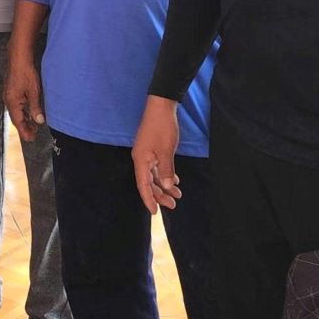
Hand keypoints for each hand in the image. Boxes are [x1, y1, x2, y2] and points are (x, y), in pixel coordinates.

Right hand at [3, 53, 44, 141]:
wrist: (19, 57)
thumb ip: (35, 107)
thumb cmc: (26, 72)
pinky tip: (30, 112)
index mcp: (12, 103)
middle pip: (16, 119)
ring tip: (34, 126)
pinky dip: (23, 112)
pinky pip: (17, 106)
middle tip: (34, 135)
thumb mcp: (34, 91)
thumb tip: (39, 121)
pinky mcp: (12, 91)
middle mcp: (8, 101)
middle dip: (24, 127)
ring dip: (24, 120)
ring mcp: (9, 96)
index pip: (18, 122)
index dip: (25, 132)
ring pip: (17, 112)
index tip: (31, 139)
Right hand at [130, 97, 181, 213]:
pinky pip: (157, 167)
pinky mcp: (152, 149)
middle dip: (160, 195)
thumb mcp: (166, 151)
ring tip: (177, 194)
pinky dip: (165, 174)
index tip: (155, 212)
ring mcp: (146, 153)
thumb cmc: (162, 128)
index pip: (143, 185)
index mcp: (141, 160)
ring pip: (154, 175)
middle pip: (148, 182)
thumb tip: (165, 188)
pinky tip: (174, 180)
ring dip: (164, 185)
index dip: (149, 200)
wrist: (161, 106)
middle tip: (173, 205)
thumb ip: (165, 171)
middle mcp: (141, 159)